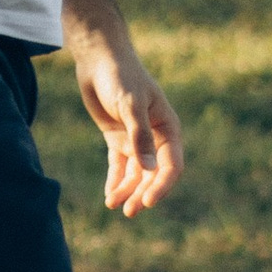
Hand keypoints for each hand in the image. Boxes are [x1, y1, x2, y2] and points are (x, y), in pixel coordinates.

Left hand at [71, 38, 183, 218]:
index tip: (147, 201)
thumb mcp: (130, 105)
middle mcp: (155, 137)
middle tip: (129, 211)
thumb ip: (138, 136)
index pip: (171, 165)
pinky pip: (119, 165)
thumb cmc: (120, 77)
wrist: (99, 60)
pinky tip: (109, 195)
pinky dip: (115, 180)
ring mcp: (136, 139)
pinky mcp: (117, 138)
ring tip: (113, 205)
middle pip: (153, 174)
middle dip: (142, 193)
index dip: (161, 186)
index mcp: (168, 129)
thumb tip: (148, 169)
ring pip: (136, 173)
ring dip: (127, 190)